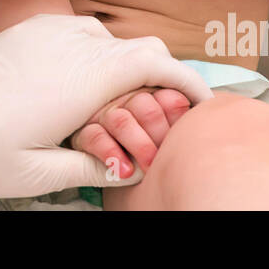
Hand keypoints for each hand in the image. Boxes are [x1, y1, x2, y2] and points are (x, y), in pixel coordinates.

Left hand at [0, 14, 212, 198]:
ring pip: (111, 38)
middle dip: (159, 77)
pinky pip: (80, 32)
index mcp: (81, 79)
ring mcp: (48, 32)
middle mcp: (70, 45)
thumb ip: (92, 168)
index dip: (186, 80)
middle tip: (159, 114)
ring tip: (119, 106)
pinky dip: (96, 53)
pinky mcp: (30, 31)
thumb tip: (126, 165)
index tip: (200, 103)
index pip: (155, 61)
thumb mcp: (38, 174)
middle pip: (140, 47)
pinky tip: (83, 87)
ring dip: (125, 65)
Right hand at [69, 87, 191, 178]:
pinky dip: (110, 153)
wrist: (114, 172)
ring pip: (121, 121)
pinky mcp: (83, 134)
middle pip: (144, 106)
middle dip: (158, 133)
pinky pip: (95, 138)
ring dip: (138, 144)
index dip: (174, 116)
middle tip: (164, 155)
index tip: (178, 136)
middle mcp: (125, 101)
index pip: (166, 98)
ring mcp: (103, 116)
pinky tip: (124, 170)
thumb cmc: (147, 147)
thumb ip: (175, 117)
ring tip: (149, 166)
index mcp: (149, 96)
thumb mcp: (165, 133)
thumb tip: (185, 108)